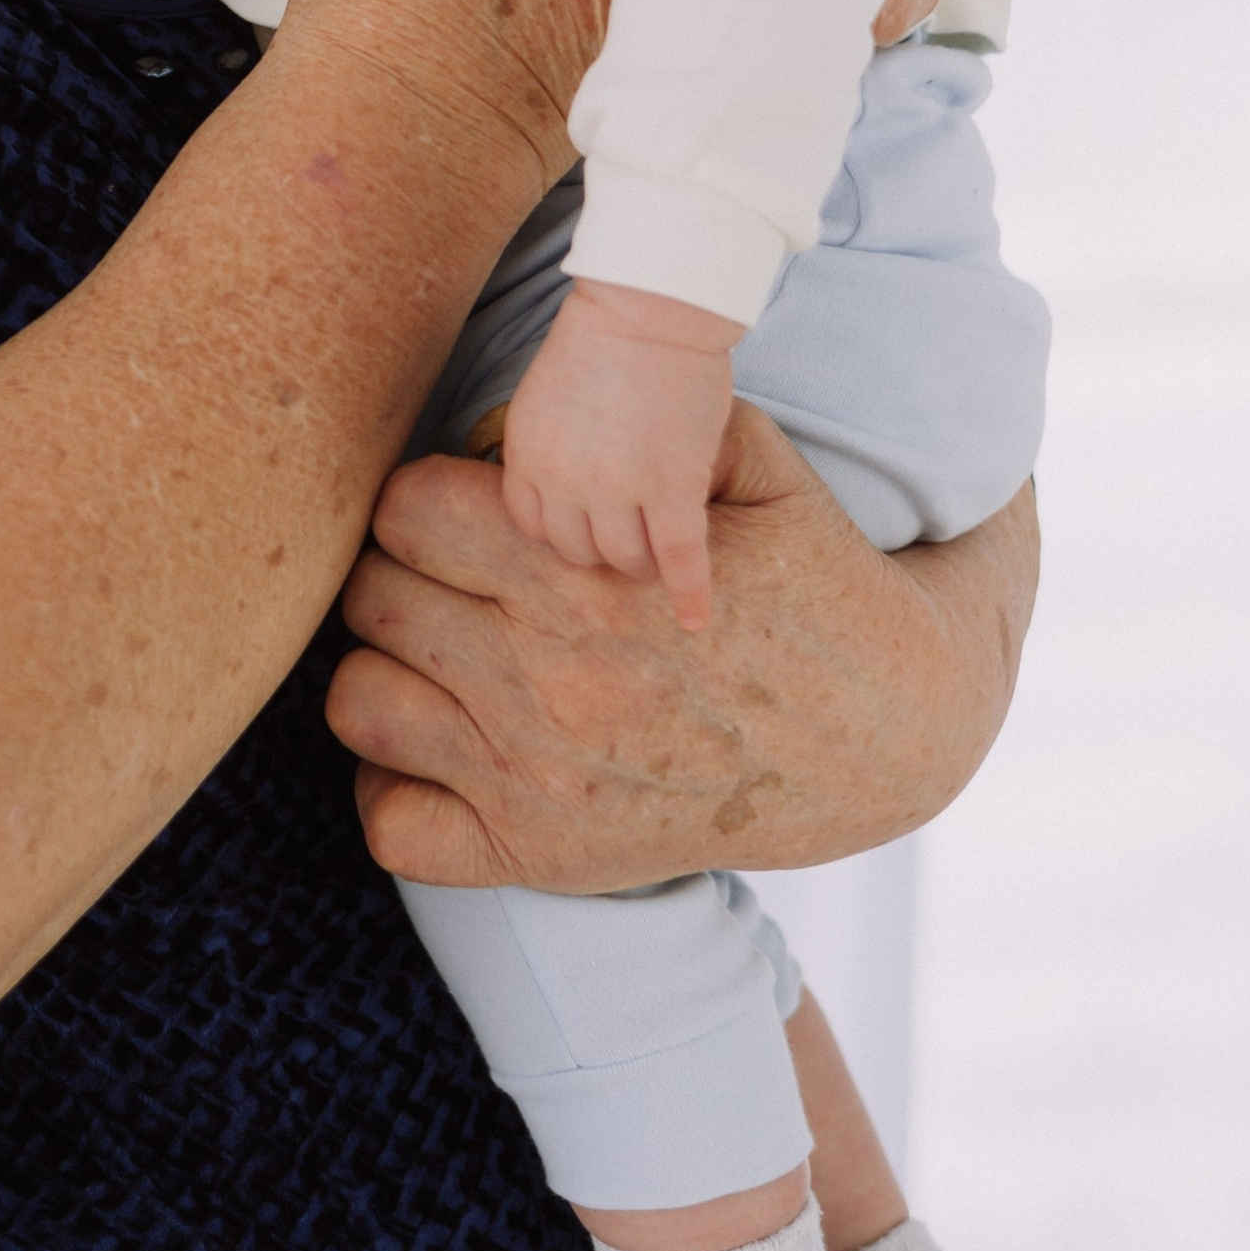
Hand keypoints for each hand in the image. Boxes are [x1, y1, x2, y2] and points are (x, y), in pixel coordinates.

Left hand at [328, 410, 1037, 894]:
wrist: (891, 737)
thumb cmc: (820, 588)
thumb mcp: (760, 470)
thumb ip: (650, 423)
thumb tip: (557, 399)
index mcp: (581, 575)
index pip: (404, 510)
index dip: (427, 501)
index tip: (463, 515)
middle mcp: (543, 677)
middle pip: (370, 598)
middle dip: (401, 575)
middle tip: (449, 581)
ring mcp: (532, 773)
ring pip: (358, 702)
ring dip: (385, 670)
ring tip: (436, 657)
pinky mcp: (539, 851)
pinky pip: (393, 826)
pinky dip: (394, 787)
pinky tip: (438, 751)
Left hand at [497, 280, 738, 625]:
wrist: (650, 306)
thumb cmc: (603, 338)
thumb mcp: (544, 396)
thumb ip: (548, 449)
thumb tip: (556, 491)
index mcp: (527, 456)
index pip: (531, 528)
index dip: (560, 532)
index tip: (583, 529)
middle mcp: (564, 482)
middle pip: (575, 552)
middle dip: (599, 551)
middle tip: (627, 543)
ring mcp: (618, 488)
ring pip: (624, 559)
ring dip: (642, 564)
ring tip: (659, 560)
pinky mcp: (673, 486)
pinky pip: (680, 556)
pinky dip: (690, 591)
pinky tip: (696, 619)